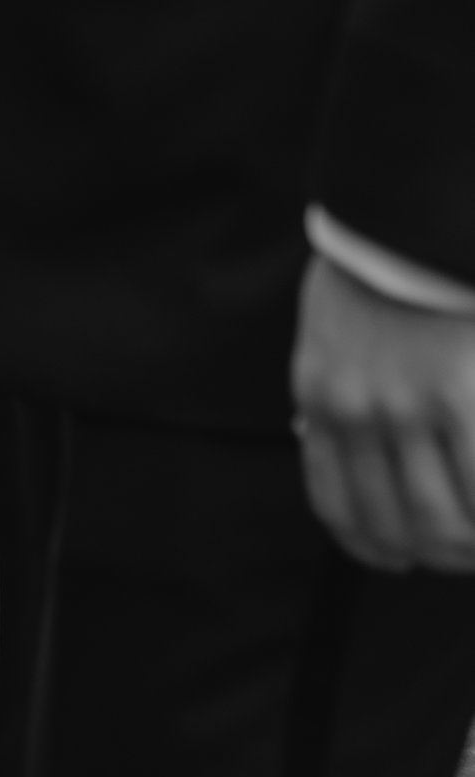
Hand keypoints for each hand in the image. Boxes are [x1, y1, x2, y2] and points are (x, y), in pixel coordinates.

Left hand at [292, 254, 474, 573]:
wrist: (407, 218)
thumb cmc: (382, 273)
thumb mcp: (333, 336)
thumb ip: (338, 397)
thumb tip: (347, 457)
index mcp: (317, 397)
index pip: (336, 505)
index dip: (373, 548)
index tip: (401, 559)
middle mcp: (351, 410)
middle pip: (391, 526)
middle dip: (435, 556)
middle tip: (466, 553)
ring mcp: (402, 405)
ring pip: (438, 520)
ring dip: (469, 547)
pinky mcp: (455, 392)